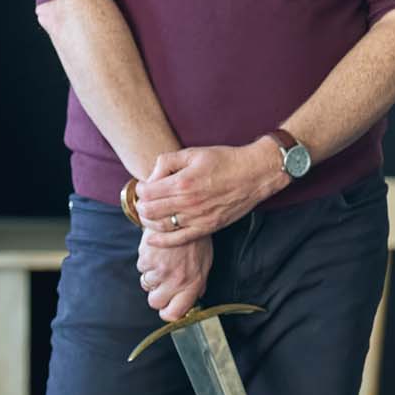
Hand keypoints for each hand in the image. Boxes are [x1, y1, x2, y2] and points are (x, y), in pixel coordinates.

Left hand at [134, 141, 286, 247]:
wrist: (255, 174)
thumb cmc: (224, 160)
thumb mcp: (192, 153)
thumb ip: (167, 162)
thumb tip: (151, 176)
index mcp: (182, 182)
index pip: (146, 192)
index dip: (139, 190)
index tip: (142, 187)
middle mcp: (188, 202)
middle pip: (150, 211)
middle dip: (141, 206)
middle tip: (142, 202)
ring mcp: (198, 217)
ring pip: (161, 226)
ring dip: (148, 222)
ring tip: (147, 215)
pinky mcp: (208, 227)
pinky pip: (180, 239)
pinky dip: (162, 241)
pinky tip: (152, 239)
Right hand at [137, 234, 212, 320]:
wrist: (182, 217)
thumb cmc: (195, 240)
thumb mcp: (205, 264)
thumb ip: (198, 284)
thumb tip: (193, 298)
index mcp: (192, 284)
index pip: (174, 314)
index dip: (167, 312)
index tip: (167, 307)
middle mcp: (175, 281)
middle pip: (154, 302)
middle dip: (156, 294)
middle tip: (162, 283)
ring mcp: (159, 270)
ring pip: (146, 284)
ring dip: (151, 276)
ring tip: (162, 261)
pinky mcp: (146, 258)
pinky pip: (141, 267)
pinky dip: (146, 261)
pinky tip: (157, 251)